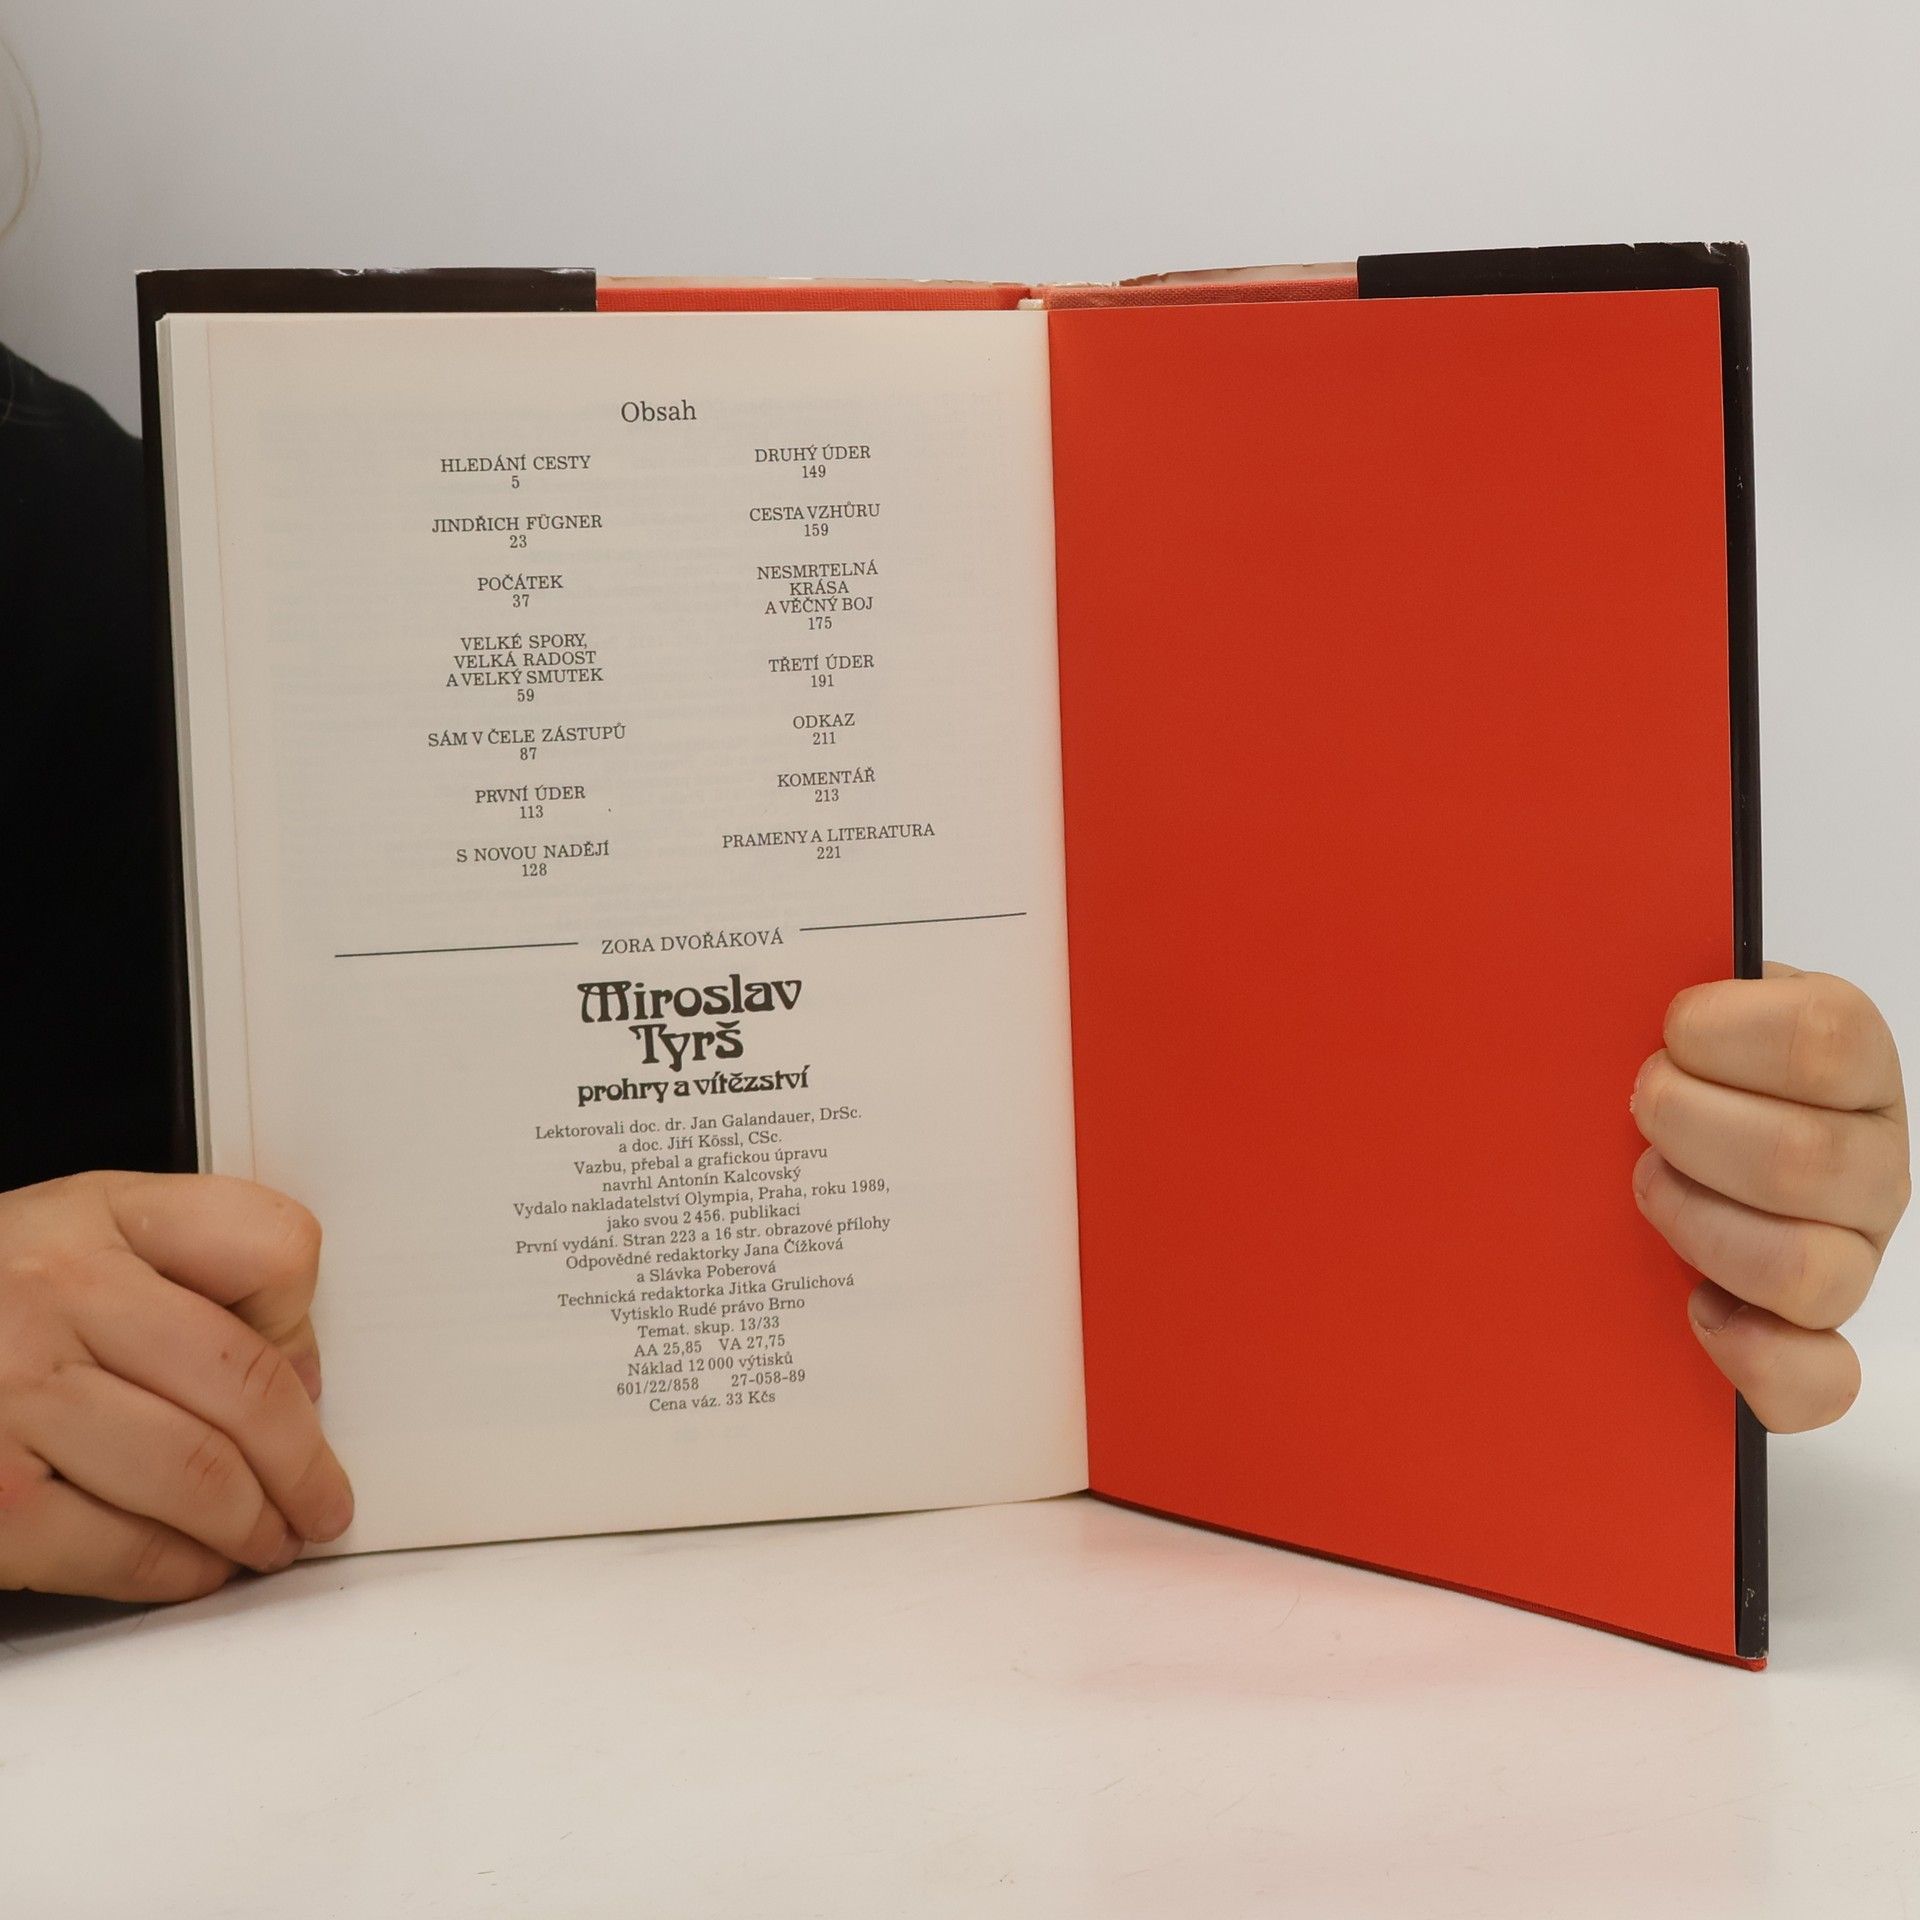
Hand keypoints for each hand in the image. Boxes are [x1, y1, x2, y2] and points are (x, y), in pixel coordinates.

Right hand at [0, 1170, 352, 1600]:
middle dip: (303, 1462)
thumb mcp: (73, 1233)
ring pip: (194, 1473)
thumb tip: (295, 1374)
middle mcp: (58, 1292)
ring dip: (254, 1524)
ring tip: (270, 1539)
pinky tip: (197, 1569)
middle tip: (323, 1499)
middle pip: (245, 1385)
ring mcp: (14, 1393)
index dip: (308, 1327)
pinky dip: (175, 1570)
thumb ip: (183, 1270)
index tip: (313, 1379)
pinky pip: (114, 1546)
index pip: (272, 1247)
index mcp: (97, 1215)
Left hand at [1632, 964, 1909, 1430]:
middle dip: (1686, 1127)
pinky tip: (1698, 1311)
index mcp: (1851, 1058)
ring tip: (1652, 1186)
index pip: (1823, 1039)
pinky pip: (1816, 1379)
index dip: (1716, 1034)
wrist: (1666, 1126)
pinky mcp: (1811, 1334)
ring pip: (1806, 1270)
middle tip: (1642, 1110)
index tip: (1668, 1032)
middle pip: (1801, 1158)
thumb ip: (1660, 974)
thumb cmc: (1667, 1058)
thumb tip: (1591, 943)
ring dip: (1698, 1225)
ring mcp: (1850, 1251)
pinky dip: (1751, 1356)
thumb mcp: (1674, 998)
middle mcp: (1870, 1159)